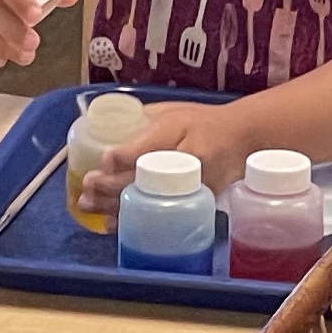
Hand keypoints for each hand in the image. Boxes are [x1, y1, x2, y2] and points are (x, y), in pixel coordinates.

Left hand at [81, 100, 248, 203]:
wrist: (242, 138)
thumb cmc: (202, 122)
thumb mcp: (172, 111)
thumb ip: (141, 119)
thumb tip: (103, 130)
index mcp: (180, 127)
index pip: (150, 144)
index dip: (125, 154)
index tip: (104, 159)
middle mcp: (188, 156)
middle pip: (146, 175)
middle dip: (113, 182)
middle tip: (89, 184)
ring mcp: (194, 182)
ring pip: (151, 198)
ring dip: (116, 203)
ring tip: (89, 203)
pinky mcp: (196, 201)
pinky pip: (161, 212)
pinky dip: (134, 219)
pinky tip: (112, 221)